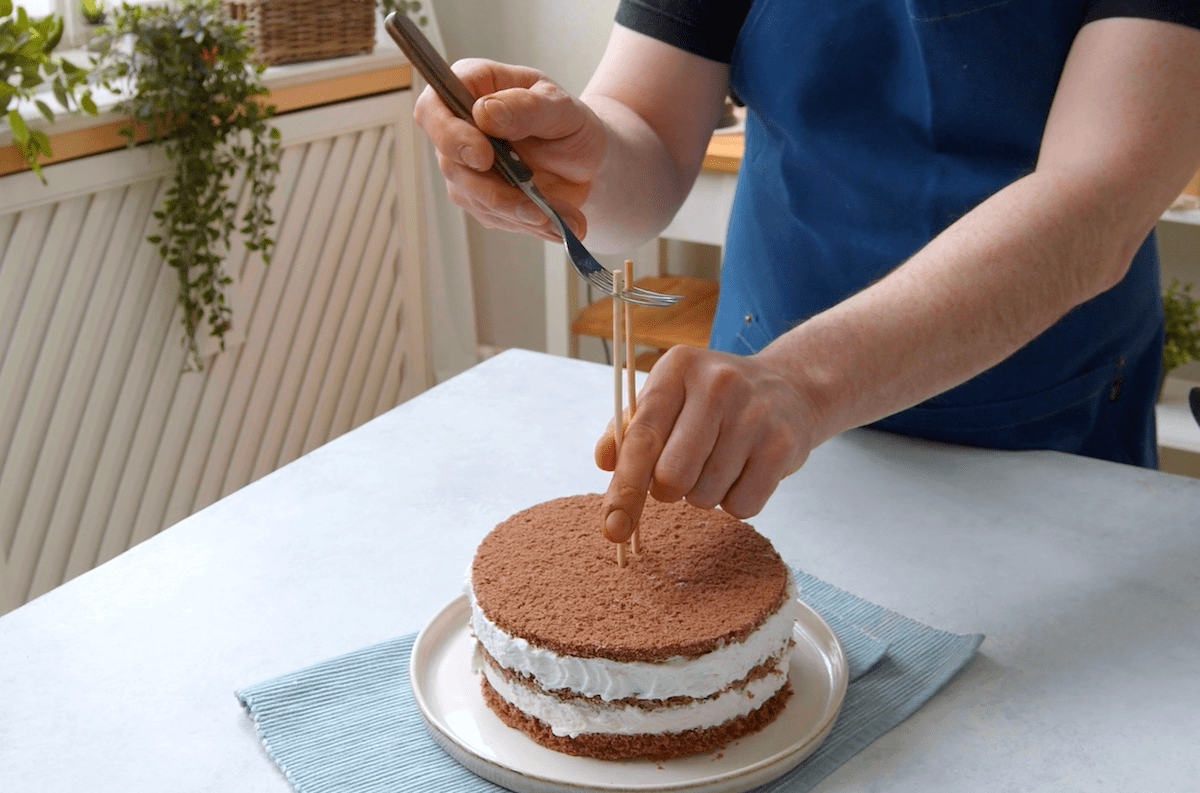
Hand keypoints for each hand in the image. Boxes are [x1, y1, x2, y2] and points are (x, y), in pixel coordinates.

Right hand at [412, 58, 606, 242]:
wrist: (585, 158)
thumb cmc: (569, 122)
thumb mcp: (561, 108)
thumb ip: (527, 107)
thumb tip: (485, 112)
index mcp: (472, 86)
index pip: (433, 107)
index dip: (449, 134)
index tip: (483, 157)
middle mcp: (460, 126)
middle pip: (451, 163)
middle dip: (493, 190)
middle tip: (535, 208)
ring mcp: (465, 166)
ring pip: (472, 197)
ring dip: (516, 212)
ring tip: (555, 219)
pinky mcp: (479, 197)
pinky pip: (494, 216)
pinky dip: (526, 223)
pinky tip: (554, 223)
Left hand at [594, 345, 816, 541]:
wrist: (790, 386)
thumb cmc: (713, 399)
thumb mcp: (669, 395)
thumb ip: (630, 428)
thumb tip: (604, 462)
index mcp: (678, 368)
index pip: (641, 437)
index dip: (624, 487)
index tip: (613, 526)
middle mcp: (718, 385)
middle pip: (672, 476)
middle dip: (668, 490)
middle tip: (681, 472)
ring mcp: (754, 414)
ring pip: (705, 496)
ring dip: (703, 494)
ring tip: (719, 461)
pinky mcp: (783, 445)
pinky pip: (742, 506)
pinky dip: (735, 502)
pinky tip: (743, 471)